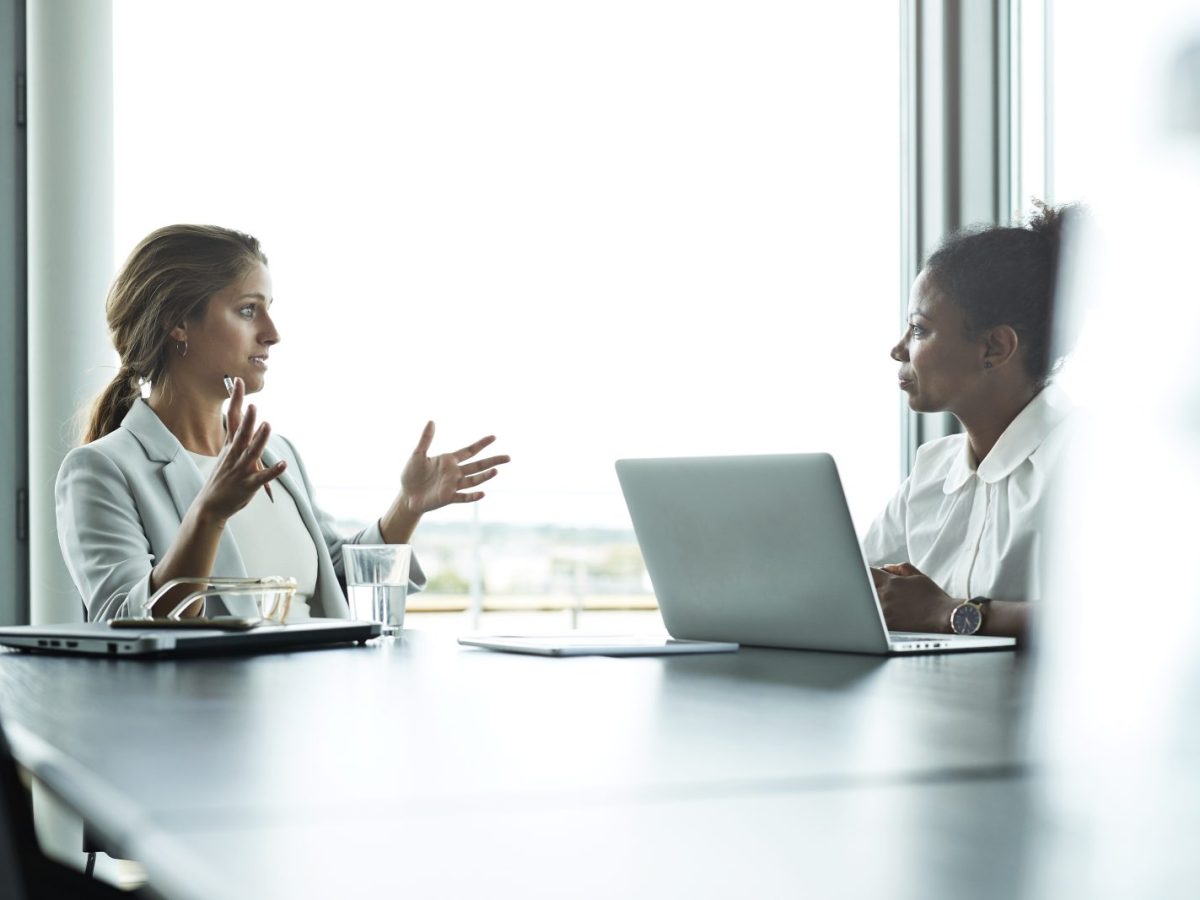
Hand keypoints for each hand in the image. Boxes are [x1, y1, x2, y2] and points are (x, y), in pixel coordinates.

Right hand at [196, 378, 286, 522]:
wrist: (209, 505)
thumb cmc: (222, 479)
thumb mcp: (227, 455)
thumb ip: (237, 440)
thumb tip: (248, 424)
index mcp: (230, 446)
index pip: (232, 418)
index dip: (236, 400)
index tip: (237, 381)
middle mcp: (235, 456)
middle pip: (242, 434)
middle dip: (248, 420)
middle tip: (253, 405)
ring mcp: (241, 470)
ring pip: (252, 452)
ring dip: (260, 439)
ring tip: (267, 425)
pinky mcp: (249, 485)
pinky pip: (262, 477)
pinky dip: (273, 471)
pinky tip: (283, 464)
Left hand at [399, 421, 510, 513]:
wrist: (406, 495)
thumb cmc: (411, 475)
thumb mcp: (417, 454)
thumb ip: (426, 439)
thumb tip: (431, 421)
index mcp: (449, 461)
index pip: (469, 451)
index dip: (481, 444)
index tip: (494, 437)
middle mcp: (455, 473)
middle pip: (478, 466)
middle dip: (493, 461)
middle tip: (508, 457)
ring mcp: (453, 486)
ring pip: (473, 480)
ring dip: (485, 476)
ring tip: (496, 471)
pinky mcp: (448, 498)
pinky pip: (463, 497)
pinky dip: (472, 496)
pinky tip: (482, 493)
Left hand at [869, 562, 956, 632]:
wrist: (944, 618)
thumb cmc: (934, 597)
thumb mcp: (919, 576)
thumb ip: (900, 568)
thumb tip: (885, 567)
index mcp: (890, 582)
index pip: (867, 572)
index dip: (866, 574)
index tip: (869, 577)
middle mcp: (884, 596)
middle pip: (863, 588)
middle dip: (866, 587)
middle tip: (874, 591)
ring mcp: (884, 612)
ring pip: (866, 604)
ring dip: (870, 602)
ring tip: (883, 604)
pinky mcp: (887, 626)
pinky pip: (873, 619)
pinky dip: (875, 616)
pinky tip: (884, 616)